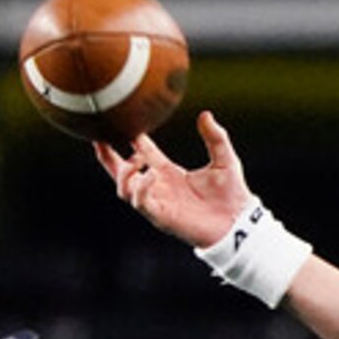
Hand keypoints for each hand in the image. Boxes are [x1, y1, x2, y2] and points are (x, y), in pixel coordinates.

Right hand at [93, 111, 254, 249]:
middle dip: (107, 158)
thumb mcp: (224, 159)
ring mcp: (159, 203)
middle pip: (123, 173)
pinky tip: (150, 174)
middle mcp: (159, 187)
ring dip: (124, 173)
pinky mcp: (162, 217)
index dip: (130, 138)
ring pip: (125, 189)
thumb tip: (205, 115)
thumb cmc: (231, 194)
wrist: (239, 223)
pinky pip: (140, 203)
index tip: (122, 120)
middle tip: (99, 138)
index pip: (142, 153)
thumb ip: (215, 138)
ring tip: (137, 160)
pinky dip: (141, 188)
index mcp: (169, 173)